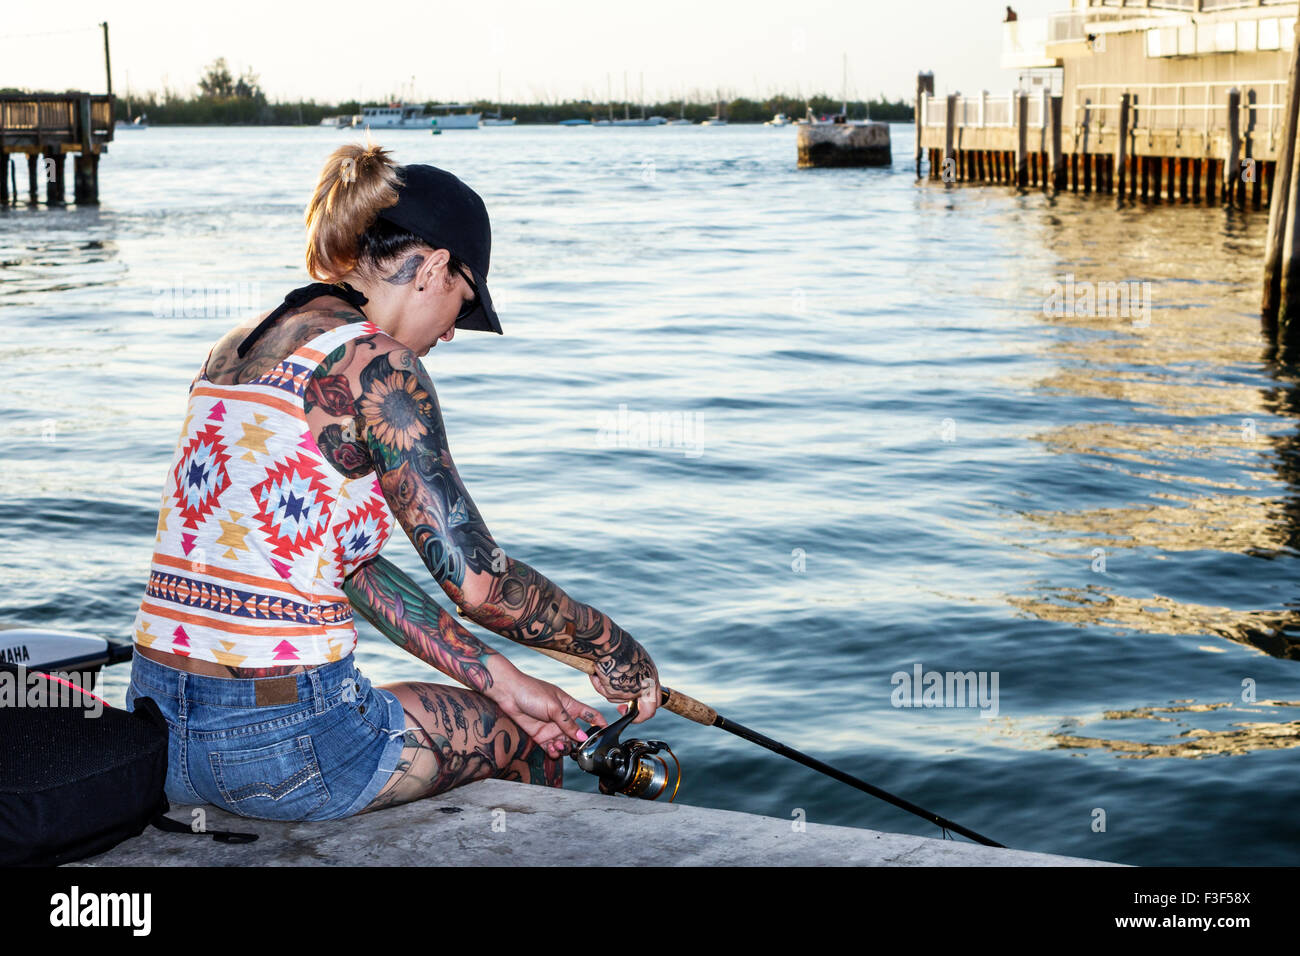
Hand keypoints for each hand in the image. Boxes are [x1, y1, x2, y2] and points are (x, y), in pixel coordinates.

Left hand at [488, 669, 609, 758]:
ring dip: (565, 748)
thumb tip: (582, 736)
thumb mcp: (554, 706)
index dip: (600, 724)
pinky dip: (554, 752)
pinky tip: (552, 749)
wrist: (509, 694)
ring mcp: (552, 728)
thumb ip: (568, 723)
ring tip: (558, 746)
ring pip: (565, 744)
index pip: (591, 716)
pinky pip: (551, 748)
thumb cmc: (532, 691)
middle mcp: (563, 719)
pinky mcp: (540, 736)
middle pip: (578, 735)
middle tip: (576, 747)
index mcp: (571, 707)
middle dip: (579, 744)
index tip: (606, 734)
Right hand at [589, 638, 660, 723]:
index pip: (657, 700)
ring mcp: (630, 692)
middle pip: (647, 712)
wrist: (611, 643)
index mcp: (652, 678)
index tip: (636, 702)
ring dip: (608, 688)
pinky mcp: (615, 693)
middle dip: (636, 717)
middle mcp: (644, 687)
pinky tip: (598, 670)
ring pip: (617, 698)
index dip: (647, 705)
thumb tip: (629, 683)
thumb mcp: (636, 661)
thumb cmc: (622, 646)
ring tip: (604, 670)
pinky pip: (603, 691)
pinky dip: (598, 682)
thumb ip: (637, 675)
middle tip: (621, 710)